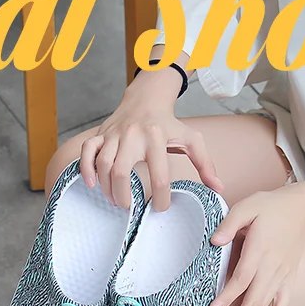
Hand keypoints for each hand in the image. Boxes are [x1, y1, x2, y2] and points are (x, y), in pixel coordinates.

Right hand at [79, 68, 222, 211]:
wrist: (146, 98)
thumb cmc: (169, 123)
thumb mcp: (191, 139)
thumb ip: (205, 164)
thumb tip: (218, 189)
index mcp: (156, 137)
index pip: (158, 174)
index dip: (159, 197)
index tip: (160, 207)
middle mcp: (133, 135)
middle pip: (121, 172)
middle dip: (123, 196)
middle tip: (129, 208)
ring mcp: (114, 134)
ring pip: (103, 165)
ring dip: (107, 188)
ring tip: (115, 200)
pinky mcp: (101, 134)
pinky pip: (86, 151)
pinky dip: (86, 168)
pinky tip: (92, 184)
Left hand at [208, 182, 304, 305]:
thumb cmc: (271, 207)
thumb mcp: (248, 206)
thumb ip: (229, 223)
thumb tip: (214, 241)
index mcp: (260, 249)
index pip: (241, 280)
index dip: (226, 298)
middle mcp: (272, 267)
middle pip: (253, 303)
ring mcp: (283, 276)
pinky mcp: (289, 281)